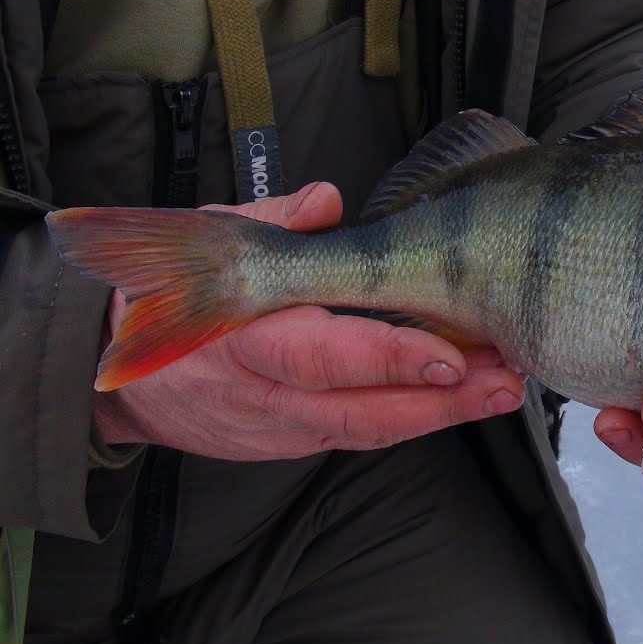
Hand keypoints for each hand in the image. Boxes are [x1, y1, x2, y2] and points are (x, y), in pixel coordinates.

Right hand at [91, 182, 526, 460]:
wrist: (135, 378)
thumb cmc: (189, 288)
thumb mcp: (216, 238)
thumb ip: (274, 220)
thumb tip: (325, 201)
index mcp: (246, 339)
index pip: (325, 358)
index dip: (390, 362)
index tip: (451, 357)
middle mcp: (268, 396)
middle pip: (363, 411)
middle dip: (441, 401)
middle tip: (506, 379)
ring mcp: (285, 428)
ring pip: (373, 430)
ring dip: (445, 414)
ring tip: (505, 388)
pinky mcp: (301, 442)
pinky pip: (366, 433)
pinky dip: (418, 417)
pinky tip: (468, 397)